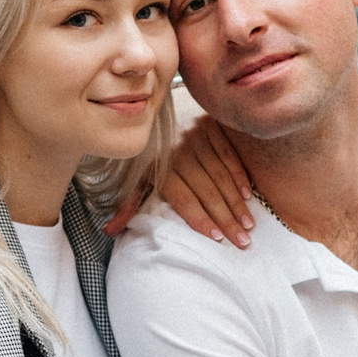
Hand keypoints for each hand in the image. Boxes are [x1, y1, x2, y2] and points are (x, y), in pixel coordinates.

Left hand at [102, 110, 261, 242]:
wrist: (162, 113)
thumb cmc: (153, 155)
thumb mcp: (139, 176)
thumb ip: (130, 204)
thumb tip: (109, 232)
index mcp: (160, 167)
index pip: (184, 199)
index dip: (200, 219)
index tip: (216, 238)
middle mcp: (178, 151)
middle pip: (207, 191)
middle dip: (226, 219)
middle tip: (242, 242)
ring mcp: (197, 136)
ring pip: (221, 176)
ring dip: (237, 203)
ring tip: (248, 226)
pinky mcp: (212, 126)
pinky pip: (229, 156)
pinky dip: (240, 176)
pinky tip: (248, 196)